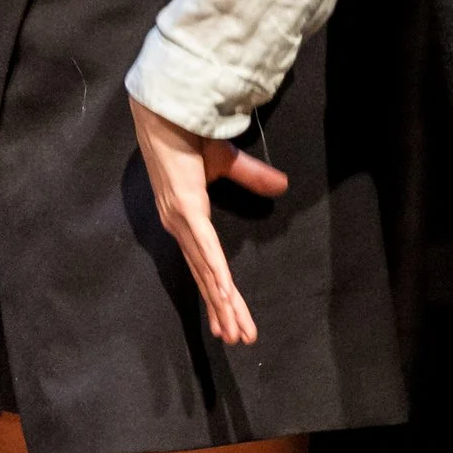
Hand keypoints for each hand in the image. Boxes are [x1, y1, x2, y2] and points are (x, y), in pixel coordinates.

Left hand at [126, 94, 288, 347]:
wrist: (169, 113)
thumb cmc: (190, 136)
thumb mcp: (229, 164)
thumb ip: (253, 177)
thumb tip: (282, 186)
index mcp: (187, 222)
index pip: (207, 266)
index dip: (219, 294)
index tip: (230, 319)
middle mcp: (181, 229)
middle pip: (206, 279)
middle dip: (223, 311)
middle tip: (236, 339)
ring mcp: (182, 222)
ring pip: (207, 272)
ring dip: (222, 303)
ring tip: (233, 331)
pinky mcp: (186, 211)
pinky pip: (205, 248)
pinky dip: (215, 272)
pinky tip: (224, 293)